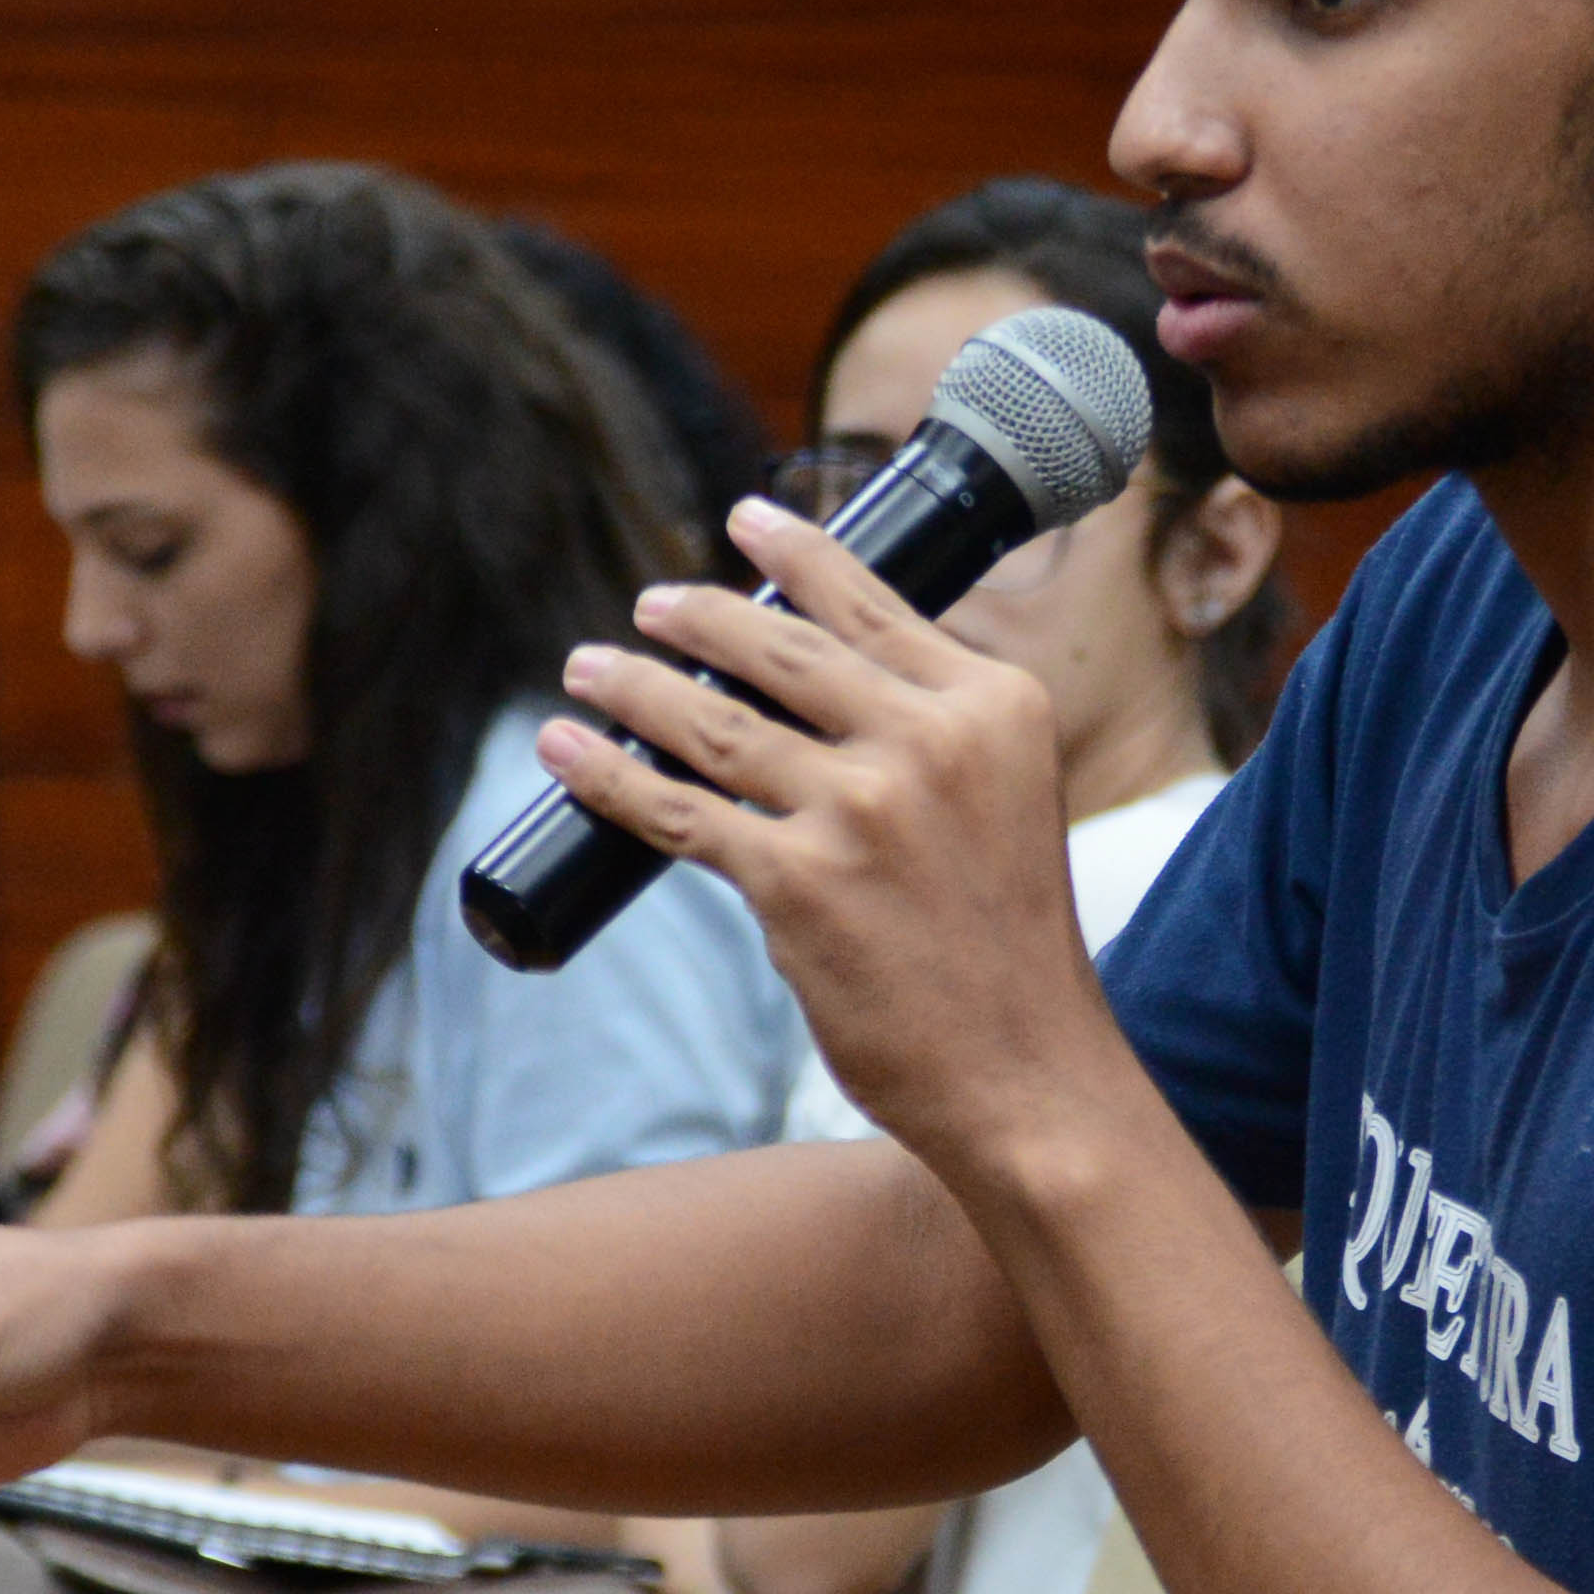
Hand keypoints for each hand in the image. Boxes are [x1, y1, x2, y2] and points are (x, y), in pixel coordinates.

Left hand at [546, 496, 1110, 1172]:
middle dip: (698, 615)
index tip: (746, 520)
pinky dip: (608, 776)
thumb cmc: (1008, 947)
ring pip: (713, 721)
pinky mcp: (797, 883)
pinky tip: (567, 750)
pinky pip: (675, 813)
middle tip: (651, 604)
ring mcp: (860, 810)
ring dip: (633, 686)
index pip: (872, 605)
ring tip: (588, 669)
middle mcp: (930, 741)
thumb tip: (816, 688)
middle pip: (780, 651)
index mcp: (994, 705)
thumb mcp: (1009, 799)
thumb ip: (938, 732)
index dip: (795, 556)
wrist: (1027, 1073)